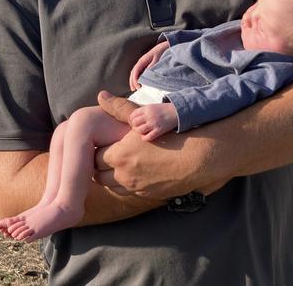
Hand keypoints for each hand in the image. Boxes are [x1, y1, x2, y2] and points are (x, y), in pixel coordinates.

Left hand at [94, 91, 227, 199]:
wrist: (198, 158)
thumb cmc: (170, 134)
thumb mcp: (143, 117)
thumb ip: (118, 108)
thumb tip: (100, 96)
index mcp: (118, 155)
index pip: (94, 156)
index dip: (98, 148)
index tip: (104, 142)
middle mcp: (124, 175)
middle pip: (98, 175)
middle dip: (101, 165)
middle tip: (110, 153)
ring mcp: (135, 188)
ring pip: (112, 186)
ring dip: (113, 176)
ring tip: (123, 163)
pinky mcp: (147, 196)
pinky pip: (129, 191)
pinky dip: (128, 182)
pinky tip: (138, 171)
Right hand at [129, 40, 169, 89]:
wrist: (164, 46)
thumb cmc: (161, 52)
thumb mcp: (157, 59)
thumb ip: (152, 66)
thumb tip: (147, 73)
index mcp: (142, 61)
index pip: (135, 71)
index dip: (135, 79)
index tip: (137, 87)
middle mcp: (141, 62)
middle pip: (133, 72)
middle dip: (132, 81)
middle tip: (133, 89)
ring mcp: (142, 63)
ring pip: (135, 72)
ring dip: (134, 80)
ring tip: (135, 88)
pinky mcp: (145, 65)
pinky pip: (139, 72)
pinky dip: (137, 77)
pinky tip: (139, 82)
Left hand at [129, 103, 177, 140]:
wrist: (176, 112)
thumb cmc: (163, 109)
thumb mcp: (152, 106)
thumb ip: (143, 111)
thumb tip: (133, 119)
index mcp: (147, 108)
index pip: (133, 115)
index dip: (132, 119)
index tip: (135, 122)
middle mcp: (149, 115)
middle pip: (135, 123)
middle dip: (135, 126)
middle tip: (138, 127)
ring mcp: (154, 123)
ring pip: (139, 130)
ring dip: (139, 132)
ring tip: (142, 132)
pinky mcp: (159, 130)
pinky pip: (148, 137)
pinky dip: (144, 138)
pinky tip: (145, 137)